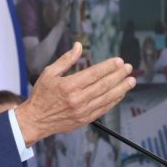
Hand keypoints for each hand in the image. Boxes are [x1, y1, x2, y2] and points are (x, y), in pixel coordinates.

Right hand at [17, 42, 135, 144]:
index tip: (119, 61)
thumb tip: (78, 45)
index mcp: (68, 86)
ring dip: (121, 88)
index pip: (94, 74)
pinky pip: (103, 109)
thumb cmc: (41, 95)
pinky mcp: (85, 119)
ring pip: (106, 98)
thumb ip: (66, 60)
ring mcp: (82, 111)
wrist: (35, 120)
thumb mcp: (49, 73)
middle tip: (129, 68)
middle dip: (118, 75)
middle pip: (103, 85)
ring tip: (131, 81)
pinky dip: (114, 101)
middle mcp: (77, 99)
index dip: (108, 67)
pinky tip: (120, 93)